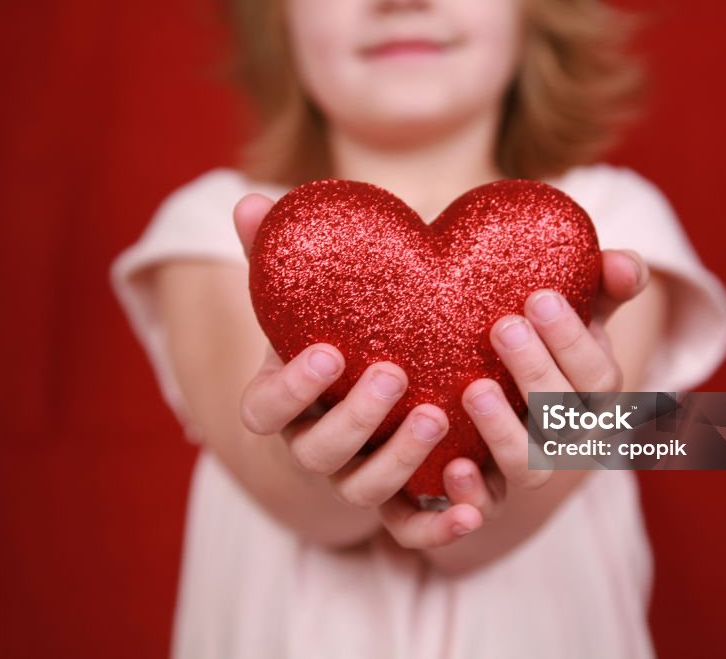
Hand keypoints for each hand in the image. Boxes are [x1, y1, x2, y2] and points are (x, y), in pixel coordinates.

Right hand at [233, 194, 478, 544]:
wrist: (353, 401)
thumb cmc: (327, 339)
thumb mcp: (301, 303)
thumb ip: (276, 255)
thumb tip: (252, 200)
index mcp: (281, 403)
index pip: (266, 408)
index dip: (291, 386)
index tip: (328, 351)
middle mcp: (313, 448)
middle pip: (320, 453)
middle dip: (355, 419)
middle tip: (394, 375)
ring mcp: (354, 479)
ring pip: (366, 488)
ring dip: (400, 459)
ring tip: (439, 415)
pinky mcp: (399, 501)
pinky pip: (411, 525)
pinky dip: (438, 524)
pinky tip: (474, 511)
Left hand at [380, 250, 651, 527]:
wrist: (478, 389)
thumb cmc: (535, 343)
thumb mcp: (569, 309)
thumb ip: (602, 284)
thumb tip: (625, 265)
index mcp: (594, 397)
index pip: (599, 377)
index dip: (573, 341)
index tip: (539, 297)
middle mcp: (569, 442)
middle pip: (564, 419)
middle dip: (536, 372)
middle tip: (503, 326)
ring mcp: (527, 473)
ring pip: (530, 467)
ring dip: (505, 431)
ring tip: (474, 388)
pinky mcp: (485, 497)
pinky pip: (485, 508)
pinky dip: (473, 496)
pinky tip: (453, 466)